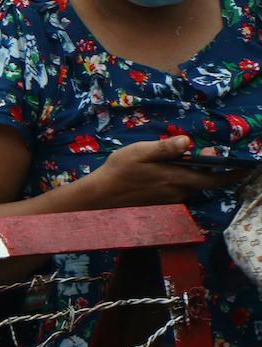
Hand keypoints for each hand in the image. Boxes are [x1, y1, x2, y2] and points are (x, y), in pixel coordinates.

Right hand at [89, 137, 249, 207]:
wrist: (100, 197)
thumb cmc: (118, 171)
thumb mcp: (139, 153)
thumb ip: (165, 148)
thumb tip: (187, 141)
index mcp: (177, 179)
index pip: (215, 178)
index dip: (233, 173)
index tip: (246, 167)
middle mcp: (178, 193)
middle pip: (203, 181)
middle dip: (208, 168)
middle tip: (205, 153)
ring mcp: (170, 201)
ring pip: (190, 186)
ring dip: (191, 174)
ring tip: (180, 160)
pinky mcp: (161, 204)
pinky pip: (178, 191)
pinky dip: (179, 181)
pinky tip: (163, 173)